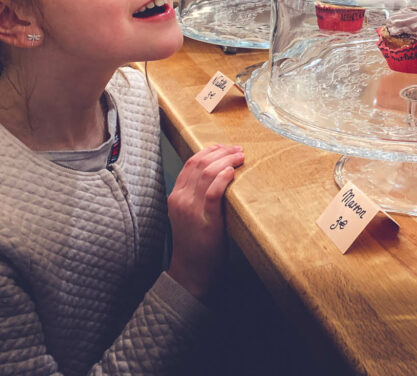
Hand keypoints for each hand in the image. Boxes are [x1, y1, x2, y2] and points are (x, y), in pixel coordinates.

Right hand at [166, 144, 243, 301]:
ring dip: (226, 161)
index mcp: (176, 196)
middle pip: (199, 164)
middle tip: (237, 150)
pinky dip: (222, 179)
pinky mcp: (206, 221)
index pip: (190, 163)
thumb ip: (196, 196)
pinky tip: (232, 172)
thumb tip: (217, 175)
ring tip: (240, 157)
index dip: (209, 151)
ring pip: (207, 174)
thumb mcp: (189, 214)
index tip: (224, 146)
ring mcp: (191, 210)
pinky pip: (212, 193)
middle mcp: (181, 199)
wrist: (191, 271)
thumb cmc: (195, 242)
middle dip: (221, 152)